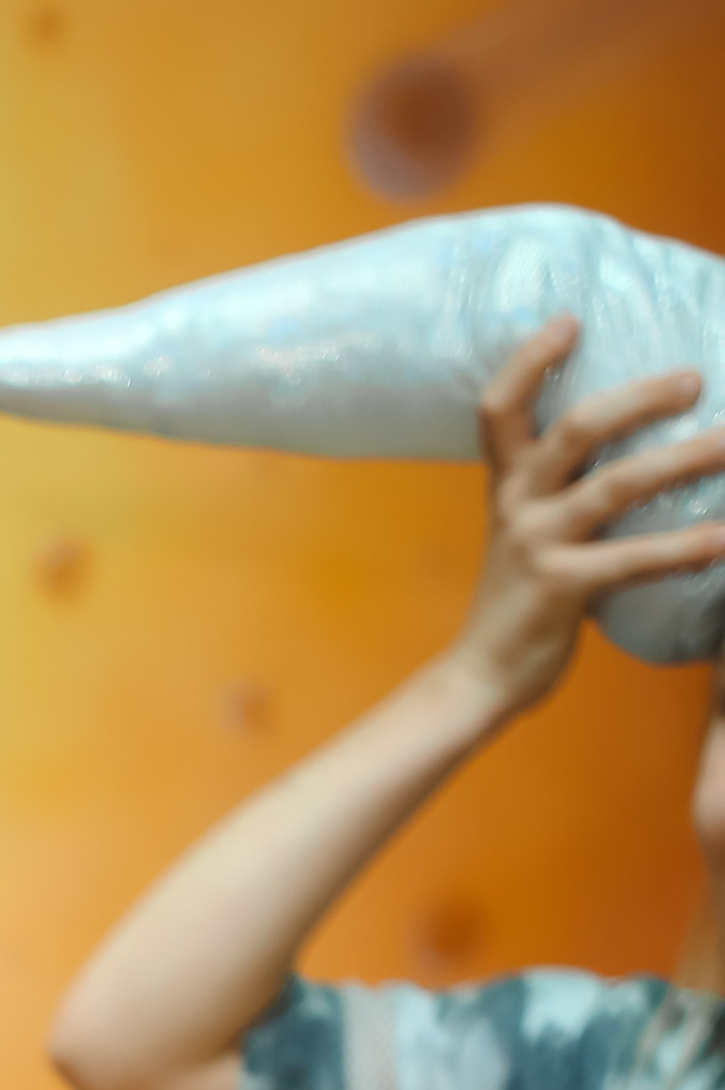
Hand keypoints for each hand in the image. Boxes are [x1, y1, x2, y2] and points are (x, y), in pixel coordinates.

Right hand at [447, 321, 724, 718]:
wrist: (479, 679)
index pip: (499, 407)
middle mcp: (518, 505)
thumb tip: (627, 450)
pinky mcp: (561, 589)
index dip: (529, 359)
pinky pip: (633, 559)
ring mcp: (537, 545)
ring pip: (617, 485)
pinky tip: (724, 539)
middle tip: (694, 381)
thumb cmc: (517, 603)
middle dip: (640, 397)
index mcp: (507, 485)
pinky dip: (684, 547)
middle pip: (577, 428)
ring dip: (683, 459)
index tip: (570, 320)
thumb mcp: (523, 533)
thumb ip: (559, 491)